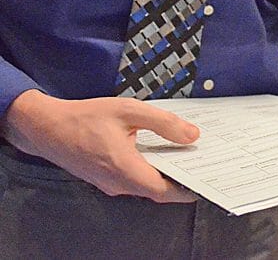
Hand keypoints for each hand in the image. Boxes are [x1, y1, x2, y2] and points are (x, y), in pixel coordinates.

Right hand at [1, 89, 198, 201]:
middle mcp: (118, 183)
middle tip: (203, 162)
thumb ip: (163, 123)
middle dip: (182, 178)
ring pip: (145, 184)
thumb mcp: (129, 111)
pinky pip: (133, 179)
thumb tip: (191, 136)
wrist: (47, 127)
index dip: (188, 188)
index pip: (164, 191)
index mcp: (125, 169)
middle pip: (158, 189)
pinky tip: (161, 151)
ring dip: (166, 173)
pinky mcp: (105, 178)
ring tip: (187, 153)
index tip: (207, 179)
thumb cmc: (85, 118)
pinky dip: (150, 169)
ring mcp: (110, 183)